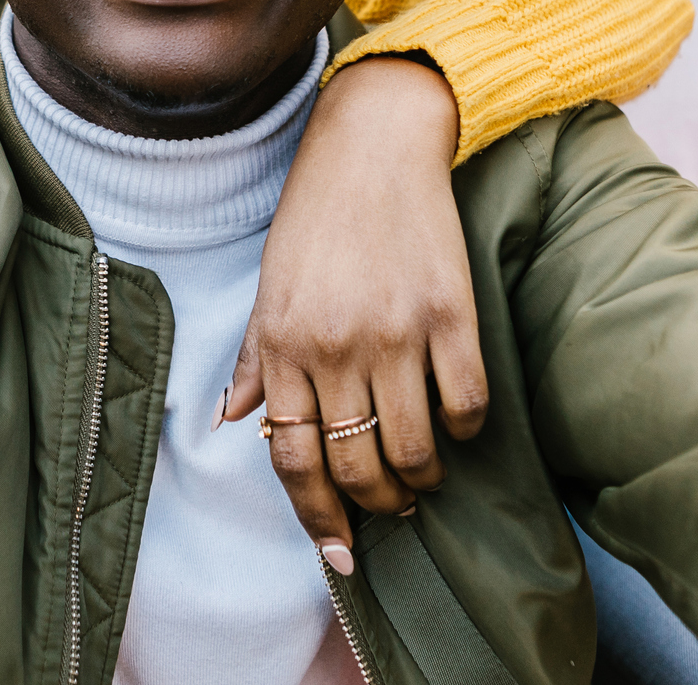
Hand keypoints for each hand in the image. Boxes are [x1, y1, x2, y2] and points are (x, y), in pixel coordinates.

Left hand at [220, 54, 487, 572]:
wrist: (375, 141)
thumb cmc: (316, 213)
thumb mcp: (271, 282)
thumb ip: (257, 357)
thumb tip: (231, 421)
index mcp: (283, 342)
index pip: (291, 458)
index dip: (316, 518)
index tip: (340, 556)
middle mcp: (334, 346)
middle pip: (355, 466)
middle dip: (374, 506)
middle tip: (391, 506)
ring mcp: (396, 333)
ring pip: (414, 450)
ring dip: (421, 480)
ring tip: (424, 476)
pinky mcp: (452, 315)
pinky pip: (467, 405)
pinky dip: (466, 430)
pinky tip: (458, 424)